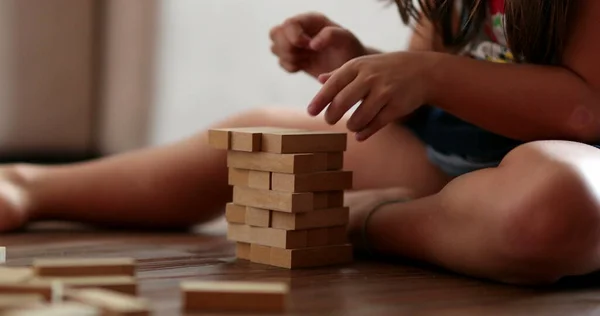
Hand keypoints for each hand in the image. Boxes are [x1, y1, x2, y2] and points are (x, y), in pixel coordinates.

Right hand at [269, 12, 367, 77]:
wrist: (351, 70)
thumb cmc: (351, 51)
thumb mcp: (346, 40)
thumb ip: (331, 35)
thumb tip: (311, 43)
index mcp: (311, 20)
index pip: (289, 23)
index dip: (294, 37)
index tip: (309, 47)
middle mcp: (300, 29)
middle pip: (275, 33)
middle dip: (287, 48)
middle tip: (305, 55)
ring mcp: (295, 43)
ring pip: (274, 47)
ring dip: (288, 58)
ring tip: (306, 61)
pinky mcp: (294, 57)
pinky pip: (280, 62)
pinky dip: (290, 67)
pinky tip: (304, 66)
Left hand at [307, 52, 432, 140]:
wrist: (421, 71)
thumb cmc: (385, 68)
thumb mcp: (363, 64)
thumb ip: (341, 73)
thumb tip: (319, 80)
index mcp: (358, 66)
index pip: (333, 85)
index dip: (320, 100)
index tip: (311, 112)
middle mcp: (370, 78)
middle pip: (342, 102)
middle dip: (332, 115)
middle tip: (329, 121)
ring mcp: (384, 93)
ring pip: (359, 118)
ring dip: (351, 125)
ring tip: (351, 125)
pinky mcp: (396, 107)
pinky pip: (375, 125)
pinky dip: (364, 133)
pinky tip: (360, 135)